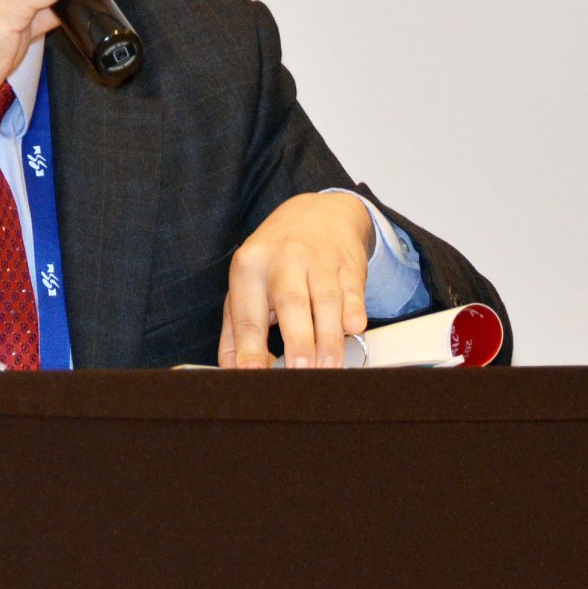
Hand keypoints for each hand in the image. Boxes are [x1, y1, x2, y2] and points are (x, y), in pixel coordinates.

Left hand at [218, 193, 373, 369]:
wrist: (317, 212)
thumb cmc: (275, 258)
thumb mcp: (246, 284)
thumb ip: (236, 330)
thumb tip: (233, 372)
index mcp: (249, 268)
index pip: (247, 316)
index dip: (249, 348)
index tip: (252, 376)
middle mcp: (283, 261)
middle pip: (290, 303)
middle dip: (298, 342)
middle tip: (302, 374)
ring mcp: (318, 260)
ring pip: (326, 300)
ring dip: (329, 338)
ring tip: (329, 368)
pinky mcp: (348, 263)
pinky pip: (353, 290)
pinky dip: (354, 311)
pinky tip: (353, 329)